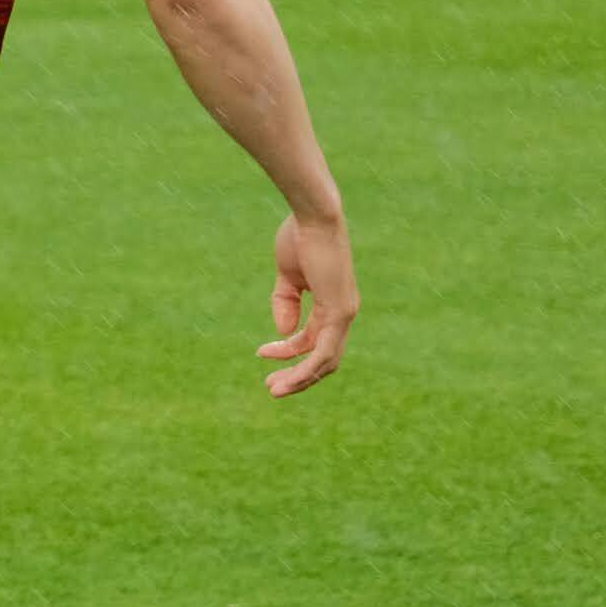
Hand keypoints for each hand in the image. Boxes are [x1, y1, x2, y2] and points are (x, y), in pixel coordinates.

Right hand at [260, 211, 357, 396]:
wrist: (314, 217)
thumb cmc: (300, 238)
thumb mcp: (289, 276)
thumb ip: (285, 302)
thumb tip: (282, 331)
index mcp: (332, 305)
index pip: (311, 340)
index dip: (286, 350)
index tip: (261, 351)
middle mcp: (343, 313)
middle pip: (323, 358)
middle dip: (297, 375)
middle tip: (271, 387)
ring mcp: (344, 314)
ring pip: (326, 361)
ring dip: (301, 379)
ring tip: (275, 390)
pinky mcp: (341, 312)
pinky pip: (326, 350)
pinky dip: (307, 366)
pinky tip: (287, 373)